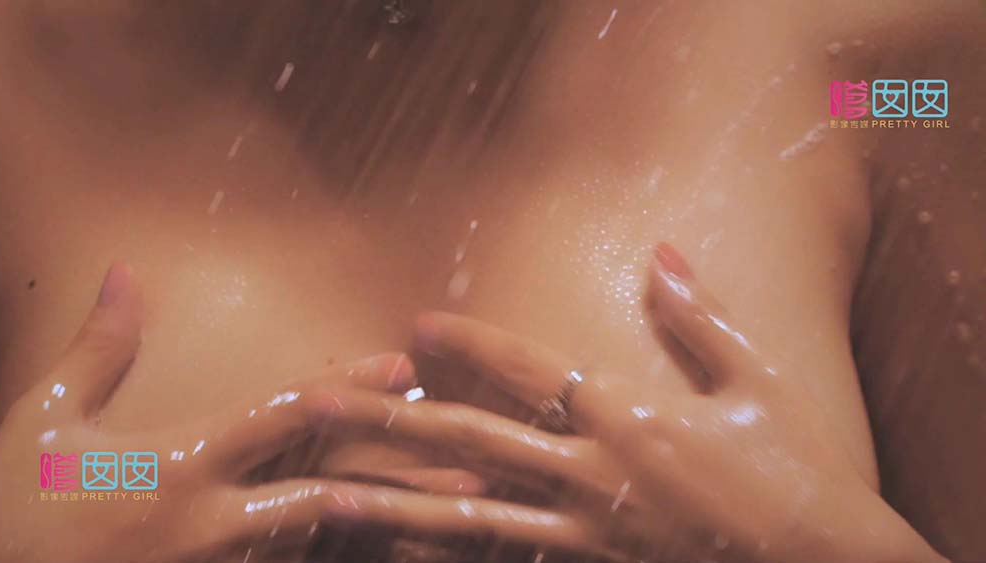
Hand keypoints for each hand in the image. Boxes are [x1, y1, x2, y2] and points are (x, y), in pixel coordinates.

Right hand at [0, 264, 482, 562]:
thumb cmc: (11, 509)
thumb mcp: (44, 419)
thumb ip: (99, 348)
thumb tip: (126, 272)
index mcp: (181, 462)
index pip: (284, 415)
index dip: (349, 384)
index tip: (406, 367)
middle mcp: (214, 521)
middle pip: (332, 490)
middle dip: (405, 474)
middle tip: (480, 461)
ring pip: (326, 543)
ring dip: (394, 527)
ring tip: (463, 520)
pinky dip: (349, 561)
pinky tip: (396, 554)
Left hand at [304, 244, 943, 560]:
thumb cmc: (795, 473)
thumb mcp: (756, 384)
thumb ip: (698, 318)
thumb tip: (662, 251)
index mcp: (631, 415)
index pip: (531, 369)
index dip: (470, 344)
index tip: (415, 323)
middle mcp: (595, 474)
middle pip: (473, 441)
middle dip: (389, 417)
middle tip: (317, 399)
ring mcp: (586, 534)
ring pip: (470, 516)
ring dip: (394, 500)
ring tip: (329, 488)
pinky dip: (448, 557)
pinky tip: (397, 549)